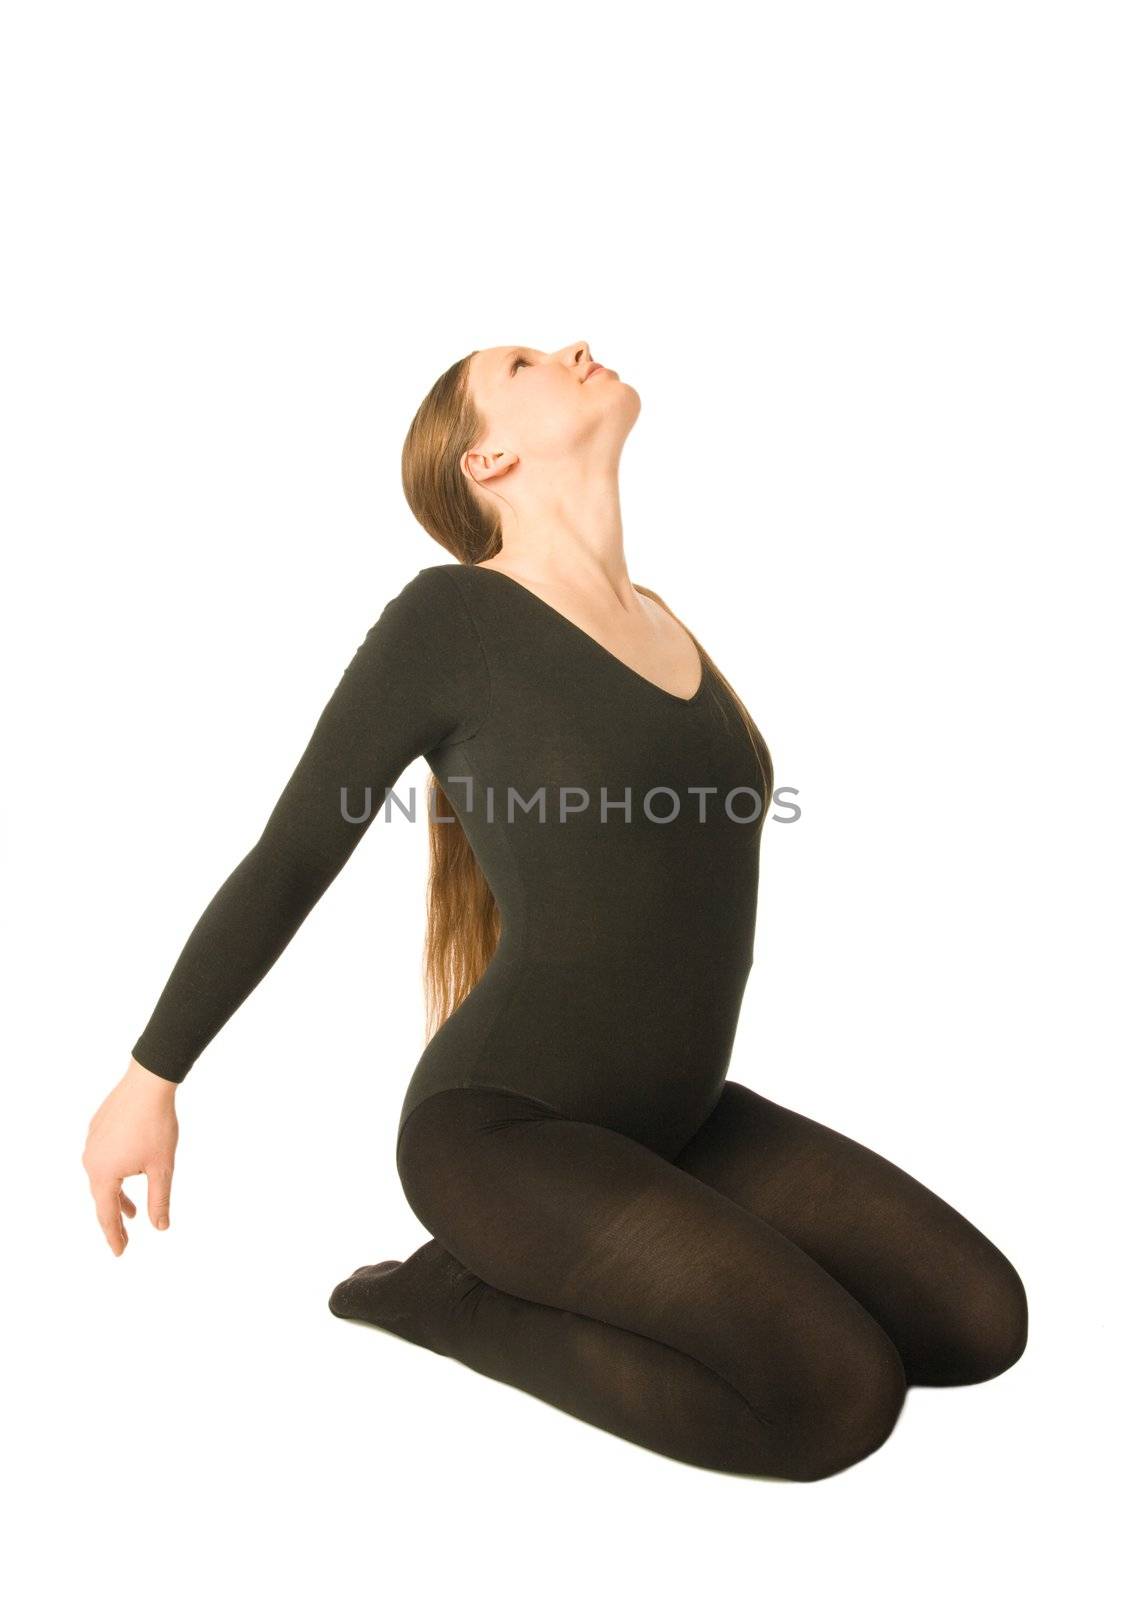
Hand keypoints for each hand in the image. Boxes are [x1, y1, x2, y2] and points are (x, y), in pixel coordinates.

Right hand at [83, 1057, 179, 1254]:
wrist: (148, 1084)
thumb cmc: (156, 1126)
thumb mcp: (162, 1168)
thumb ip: (159, 1200)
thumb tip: (160, 1228)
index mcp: (103, 1174)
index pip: (107, 1215)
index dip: (114, 1236)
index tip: (120, 1253)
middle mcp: (91, 1160)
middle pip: (102, 1197)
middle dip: (115, 1218)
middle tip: (125, 1237)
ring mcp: (91, 1143)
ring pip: (102, 1177)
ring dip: (117, 1195)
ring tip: (132, 1211)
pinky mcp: (96, 1129)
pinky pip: (103, 1158)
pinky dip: (115, 1173)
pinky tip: (127, 1172)